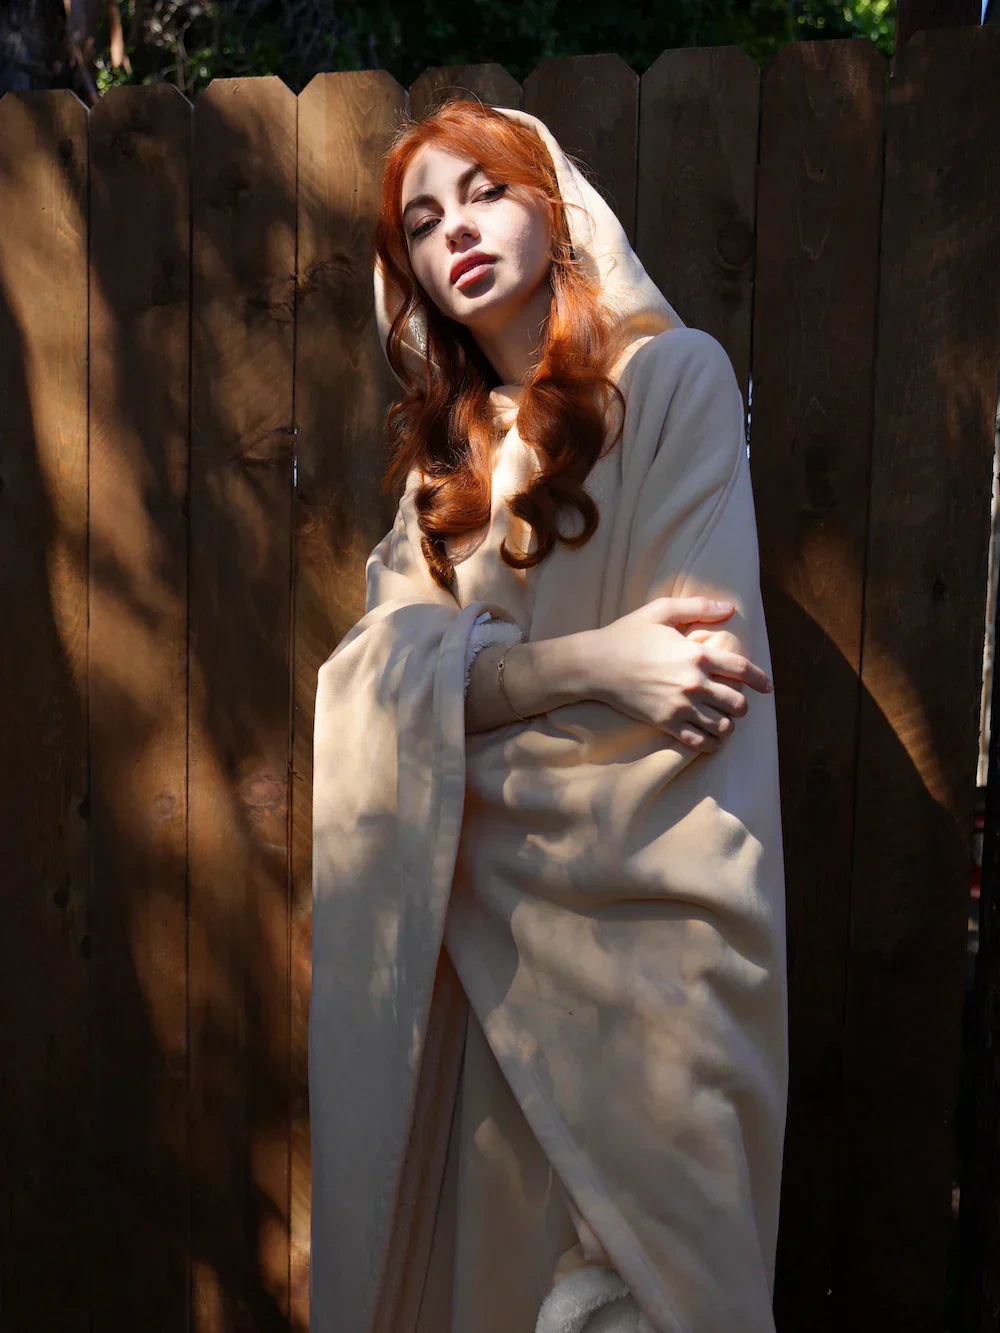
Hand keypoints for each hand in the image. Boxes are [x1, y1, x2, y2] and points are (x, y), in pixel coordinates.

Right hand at [587, 596, 772, 750]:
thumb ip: (697, 607)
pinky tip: (710, 739)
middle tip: (736, 704)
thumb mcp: (661, 611)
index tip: (767, 687)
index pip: (741, 670)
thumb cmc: (627, 635)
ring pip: (722, 726)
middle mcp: (693, 682)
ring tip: (723, 721)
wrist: (594, 664)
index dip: (759, 680)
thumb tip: (729, 608)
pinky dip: (710, 743)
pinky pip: (699, 741)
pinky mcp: (666, 722)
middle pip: (737, 703)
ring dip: (728, 725)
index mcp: (696, 654)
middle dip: (742, 706)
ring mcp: (680, 705)